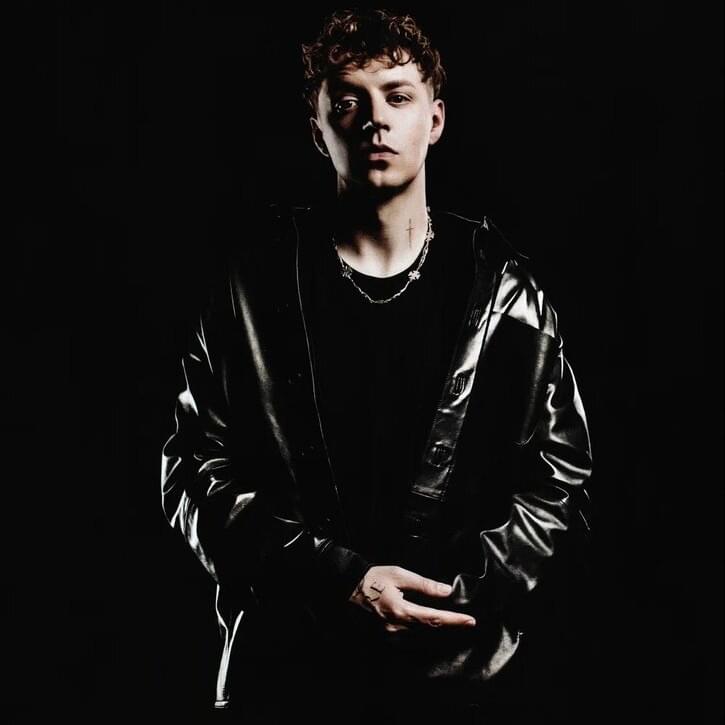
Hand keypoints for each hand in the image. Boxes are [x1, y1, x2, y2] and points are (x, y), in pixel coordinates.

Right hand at [348, 565, 476, 632]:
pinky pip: (408, 640)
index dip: (454, 620)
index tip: (470, 621)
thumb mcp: (400, 575)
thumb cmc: (374, 578)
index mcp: (401, 611)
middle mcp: (396, 628)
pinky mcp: (384, 637)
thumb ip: (424, 585)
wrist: (348, 587)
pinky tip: (430, 628)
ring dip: (437, 632)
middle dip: (449, 627)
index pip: (434, 619)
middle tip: (466, 622)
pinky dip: (422, 635)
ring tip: (452, 623)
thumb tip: (447, 591)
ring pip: (420, 638)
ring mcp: (390, 635)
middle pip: (430, 631)